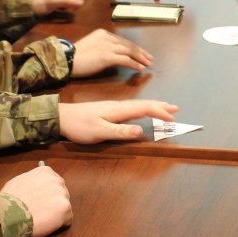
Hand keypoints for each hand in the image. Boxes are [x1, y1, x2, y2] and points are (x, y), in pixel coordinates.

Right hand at [0, 165, 71, 236]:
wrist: (7, 214)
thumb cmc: (9, 201)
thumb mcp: (19, 182)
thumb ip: (32, 181)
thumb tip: (36, 185)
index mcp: (45, 172)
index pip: (53, 181)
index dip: (47, 193)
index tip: (42, 200)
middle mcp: (56, 180)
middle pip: (61, 193)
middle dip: (53, 202)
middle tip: (42, 211)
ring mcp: (62, 194)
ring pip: (64, 206)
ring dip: (56, 213)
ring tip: (42, 219)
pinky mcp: (65, 208)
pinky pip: (67, 219)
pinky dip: (58, 224)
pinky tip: (46, 225)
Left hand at [32, 0, 84, 16]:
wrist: (30, 5)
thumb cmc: (40, 3)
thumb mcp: (54, 3)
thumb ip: (68, 2)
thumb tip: (82, 3)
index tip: (75, 8)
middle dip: (75, 1)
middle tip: (71, 10)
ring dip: (72, 3)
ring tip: (65, 9)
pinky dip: (68, 3)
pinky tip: (62, 8)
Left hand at [58, 99, 177, 143]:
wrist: (61, 117)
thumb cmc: (79, 125)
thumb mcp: (99, 132)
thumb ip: (120, 132)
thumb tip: (141, 131)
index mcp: (118, 110)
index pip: (144, 109)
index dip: (159, 112)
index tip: (172, 118)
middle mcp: (118, 106)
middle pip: (144, 104)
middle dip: (160, 106)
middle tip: (176, 108)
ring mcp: (114, 107)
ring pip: (139, 105)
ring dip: (154, 106)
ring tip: (165, 107)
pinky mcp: (109, 110)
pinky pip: (132, 107)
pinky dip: (143, 108)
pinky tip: (142, 110)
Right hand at [71, 29, 152, 76]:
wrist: (65, 60)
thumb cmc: (75, 57)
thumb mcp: (90, 47)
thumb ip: (102, 48)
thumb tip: (113, 56)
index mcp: (103, 34)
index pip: (122, 40)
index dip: (133, 47)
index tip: (141, 53)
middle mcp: (106, 37)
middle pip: (128, 44)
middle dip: (140, 52)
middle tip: (149, 58)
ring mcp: (107, 46)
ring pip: (129, 51)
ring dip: (140, 58)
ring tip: (148, 64)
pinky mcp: (106, 56)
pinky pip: (125, 59)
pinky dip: (134, 64)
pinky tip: (140, 68)